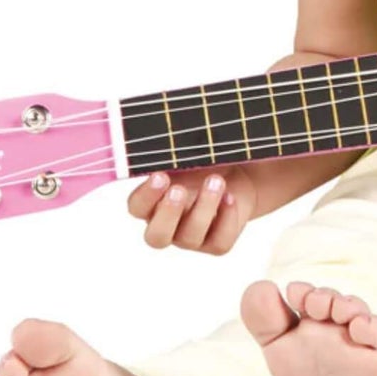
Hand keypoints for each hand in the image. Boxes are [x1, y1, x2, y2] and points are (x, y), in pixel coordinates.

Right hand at [126, 164, 258, 254]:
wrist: (239, 171)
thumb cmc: (205, 159)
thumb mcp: (190, 151)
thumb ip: (174, 151)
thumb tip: (164, 132)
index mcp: (152, 201)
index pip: (137, 207)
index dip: (145, 196)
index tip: (160, 175)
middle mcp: (168, 224)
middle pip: (156, 237)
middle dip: (167, 214)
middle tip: (179, 190)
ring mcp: (191, 237)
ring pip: (190, 237)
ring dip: (203, 208)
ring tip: (216, 181)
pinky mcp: (216, 243)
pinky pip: (219, 243)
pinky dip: (226, 219)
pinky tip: (231, 197)